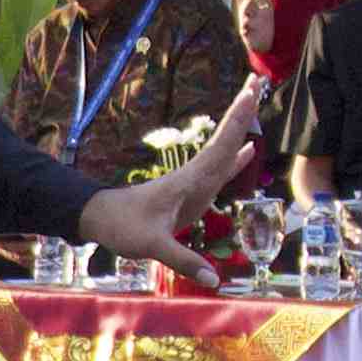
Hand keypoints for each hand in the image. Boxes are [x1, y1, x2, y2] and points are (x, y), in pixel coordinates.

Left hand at [68, 76, 266, 288]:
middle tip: (258, 79)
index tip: (251, 94)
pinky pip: (220, 169)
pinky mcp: (193, 191)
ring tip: (255, 101)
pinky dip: (236, 158)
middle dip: (241, 111)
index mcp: (190, 181)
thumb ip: (183, 261)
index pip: (220, 147)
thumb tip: (214, 280)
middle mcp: (196, 175)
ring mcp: (195, 181)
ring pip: (224, 149)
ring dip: (239, 127)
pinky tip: (249, 150)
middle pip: (224, 138)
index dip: (237, 123)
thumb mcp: (153, 246)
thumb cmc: (125, 228)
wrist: (103, 219)